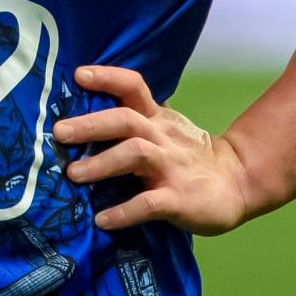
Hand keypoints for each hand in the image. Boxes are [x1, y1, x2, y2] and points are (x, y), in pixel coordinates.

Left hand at [54, 64, 251, 235]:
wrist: (236, 182)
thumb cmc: (188, 154)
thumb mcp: (165, 127)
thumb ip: (135, 117)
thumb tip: (85, 108)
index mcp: (157, 118)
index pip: (133, 86)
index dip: (107, 77)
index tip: (78, 75)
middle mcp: (162, 137)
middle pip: (126, 119)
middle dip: (90, 124)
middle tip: (59, 132)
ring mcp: (171, 167)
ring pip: (136, 154)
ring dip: (102, 163)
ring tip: (73, 174)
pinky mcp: (179, 199)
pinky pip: (149, 204)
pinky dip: (124, 212)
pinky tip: (103, 220)